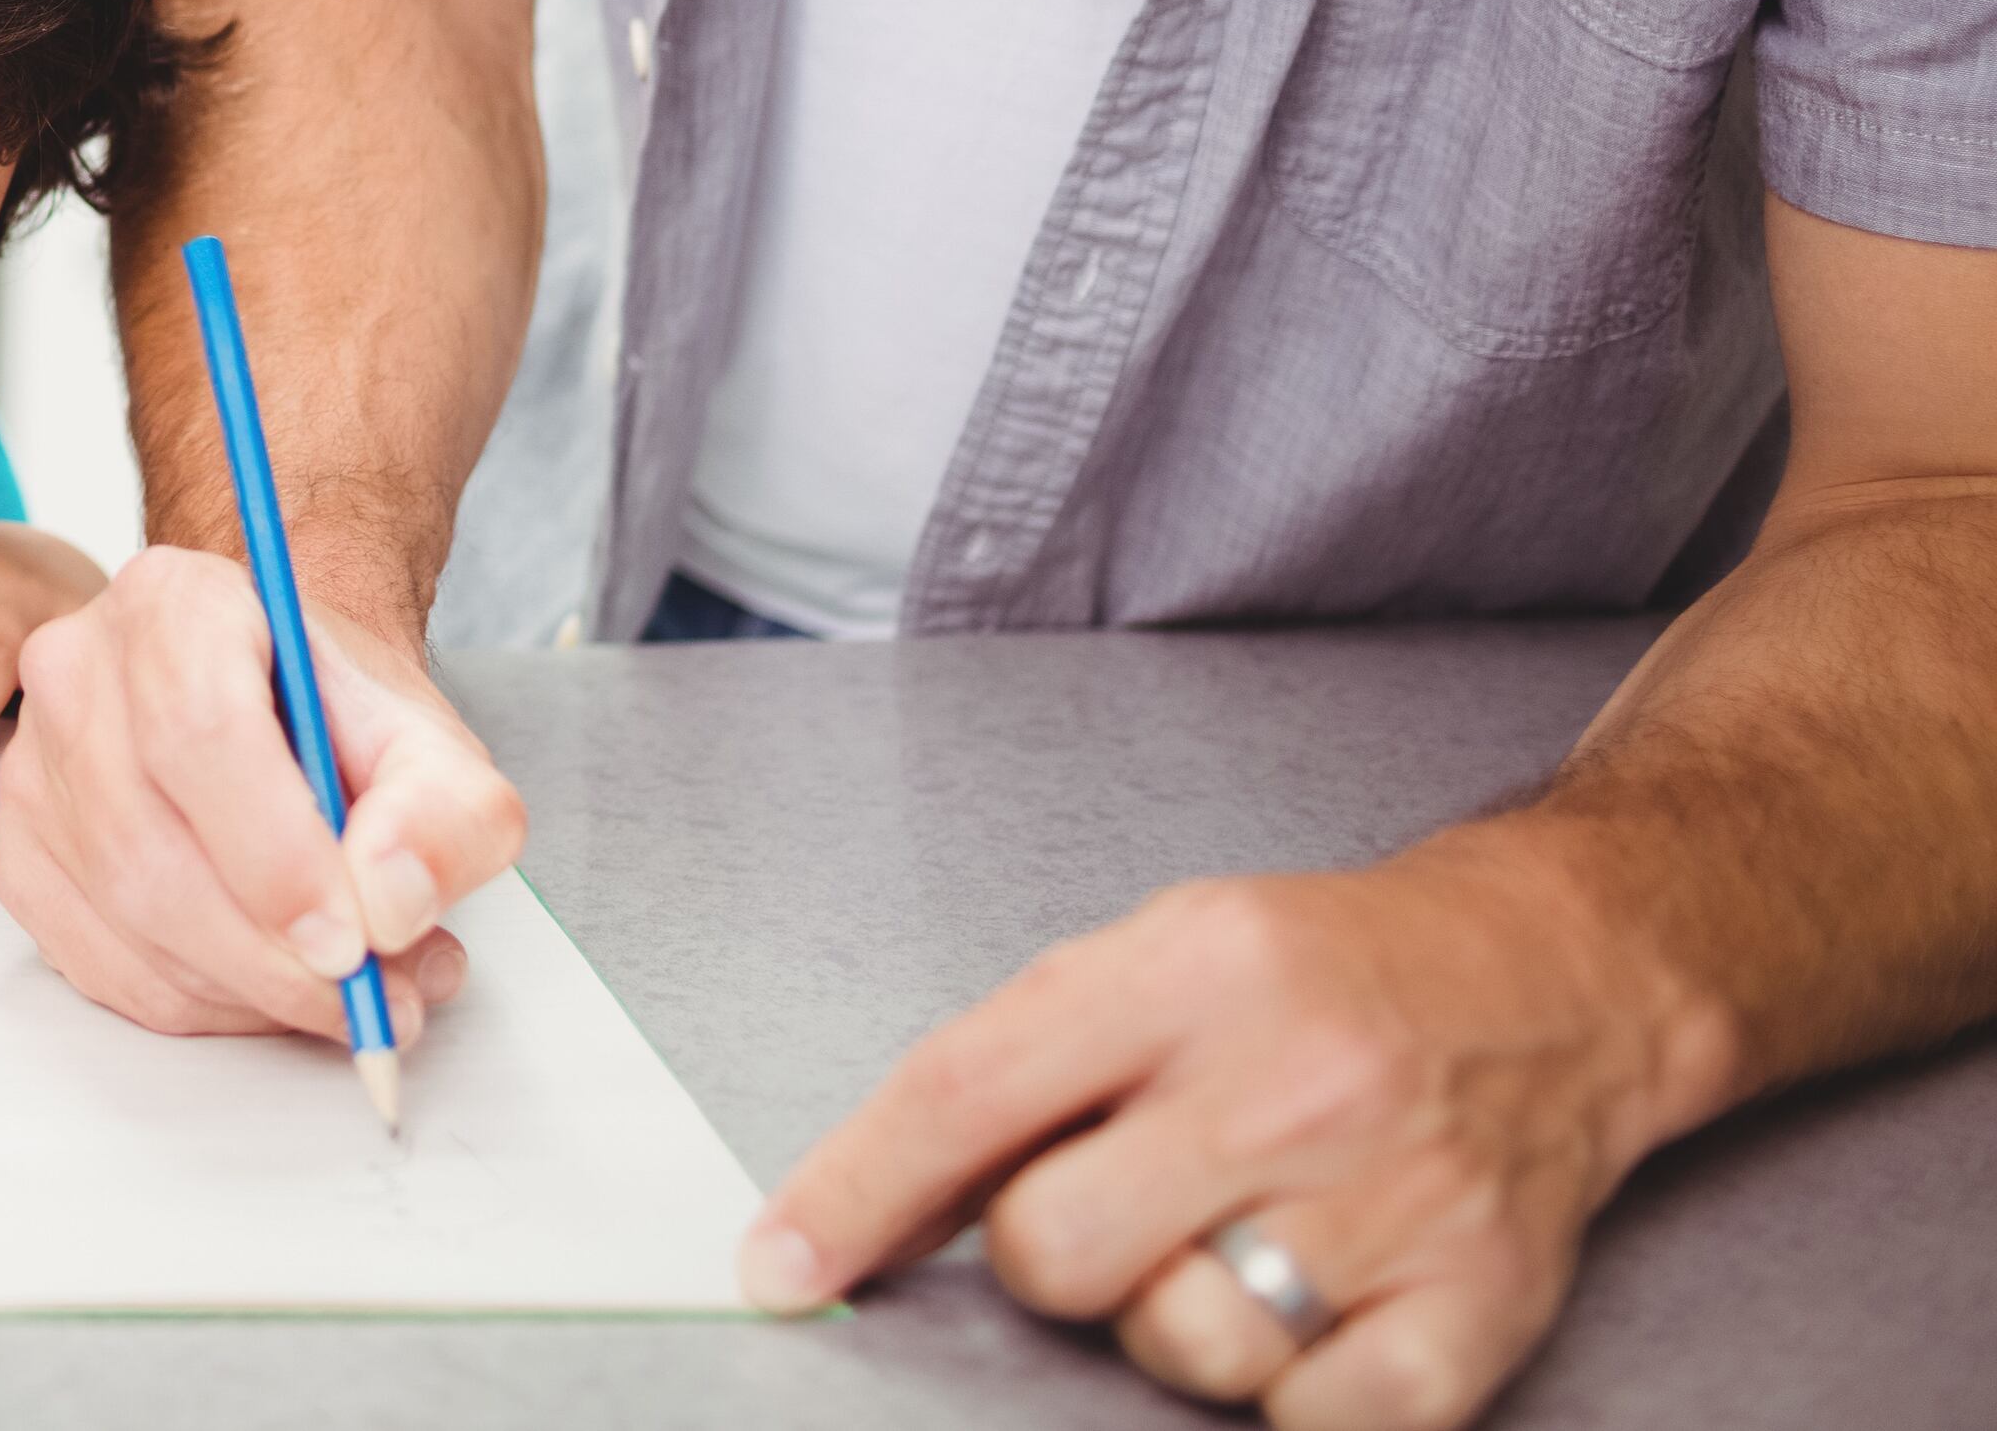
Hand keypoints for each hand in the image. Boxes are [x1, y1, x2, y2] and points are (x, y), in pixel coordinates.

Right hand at [0, 545, 513, 1046]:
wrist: (280, 714)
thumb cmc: (338, 721)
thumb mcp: (436, 747)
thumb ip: (449, 813)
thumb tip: (389, 903)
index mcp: (175, 603)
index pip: (200, 729)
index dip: (276, 853)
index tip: (353, 939)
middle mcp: (78, 670)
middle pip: (153, 844)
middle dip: (274, 956)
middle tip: (374, 998)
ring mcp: (36, 767)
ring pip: (128, 918)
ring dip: (252, 991)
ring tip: (352, 991)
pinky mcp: (19, 855)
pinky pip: (103, 967)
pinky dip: (203, 1005)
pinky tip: (270, 985)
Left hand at [741, 845, 1707, 1428]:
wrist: (1557, 978)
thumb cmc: (1328, 976)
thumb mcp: (1159, 954)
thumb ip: (1022, 1070)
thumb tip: (867, 1210)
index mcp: (1187, 970)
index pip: (965, 1094)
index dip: (851, 1193)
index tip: (781, 1265)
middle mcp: (1289, 1080)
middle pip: (1060, 1249)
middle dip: (1056, 1255)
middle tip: (1126, 1207)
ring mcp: (1392, 1201)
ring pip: (1181, 1348)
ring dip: (1182, 1320)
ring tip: (1244, 1239)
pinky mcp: (1478, 1307)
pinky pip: (1312, 1424)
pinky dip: (1295, 1395)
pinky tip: (1320, 1309)